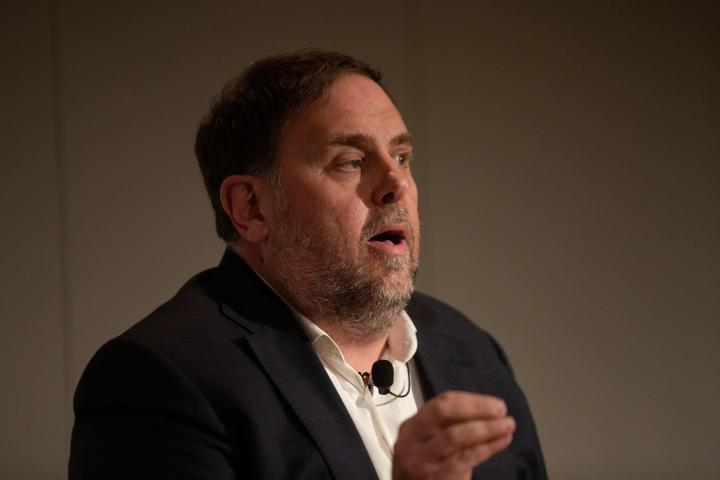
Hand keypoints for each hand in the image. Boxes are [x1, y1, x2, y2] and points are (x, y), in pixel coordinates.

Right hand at [392, 391, 514, 479]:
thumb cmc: (428, 469)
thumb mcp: (431, 444)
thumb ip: (450, 427)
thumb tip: (487, 411)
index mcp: (412, 426)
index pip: (441, 403)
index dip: (471, 401)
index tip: (494, 404)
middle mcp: (412, 440)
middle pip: (444, 413)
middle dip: (476, 408)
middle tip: (501, 410)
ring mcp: (422, 459)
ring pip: (456, 435)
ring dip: (486, 428)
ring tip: (507, 426)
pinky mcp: (435, 476)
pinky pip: (464, 458)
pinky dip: (486, 448)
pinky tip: (500, 442)